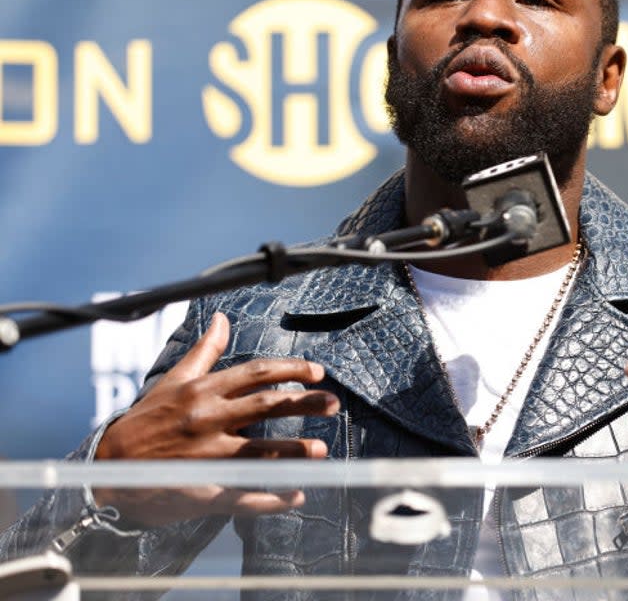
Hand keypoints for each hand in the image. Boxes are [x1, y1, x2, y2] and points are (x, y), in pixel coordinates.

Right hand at [94, 312, 339, 523]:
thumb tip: (222, 318)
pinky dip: (269, 498)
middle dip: (303, 403)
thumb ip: (204, 351)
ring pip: (257, 451)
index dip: (290, 370)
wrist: (106, 466)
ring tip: (321, 450)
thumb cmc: (145, 420)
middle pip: (264, 406)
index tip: (318, 373)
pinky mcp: (200, 489)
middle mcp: (207, 420)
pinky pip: (241, 495)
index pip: (255, 374)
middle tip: (333, 404)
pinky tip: (296, 495)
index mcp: (203, 391)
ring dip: (292, 451)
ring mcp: (204, 456)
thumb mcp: (174, 379)